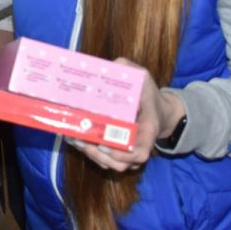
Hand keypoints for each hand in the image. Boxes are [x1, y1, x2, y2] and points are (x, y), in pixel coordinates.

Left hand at [66, 58, 182, 172]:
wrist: (157, 111)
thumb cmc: (148, 95)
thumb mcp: (143, 78)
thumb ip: (130, 70)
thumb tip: (113, 65)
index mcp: (149, 131)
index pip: (140, 152)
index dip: (123, 154)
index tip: (104, 144)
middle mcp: (140, 147)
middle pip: (120, 163)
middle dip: (98, 153)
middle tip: (79, 140)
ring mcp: (130, 153)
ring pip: (110, 164)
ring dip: (91, 154)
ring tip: (74, 139)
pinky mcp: (120, 153)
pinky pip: (106, 160)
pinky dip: (91, 153)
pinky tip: (74, 139)